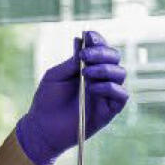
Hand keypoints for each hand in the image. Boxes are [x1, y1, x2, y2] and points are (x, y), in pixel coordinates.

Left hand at [10, 33, 130, 164]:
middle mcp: (101, 79)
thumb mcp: (55, 76)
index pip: (102, 49)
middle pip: (115, 58)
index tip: (87, 35)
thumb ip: (71, 61)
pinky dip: (109, 88)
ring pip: (120, 74)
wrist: (42, 128)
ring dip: (104, 69)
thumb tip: (80, 39)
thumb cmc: (46, 102)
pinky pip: (121, 95)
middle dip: (102, 53)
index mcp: (89, 68)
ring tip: (85, 73)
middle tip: (84, 56)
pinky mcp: (109, 111)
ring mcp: (106, 94)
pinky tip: (92, 88)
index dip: (98, 40)